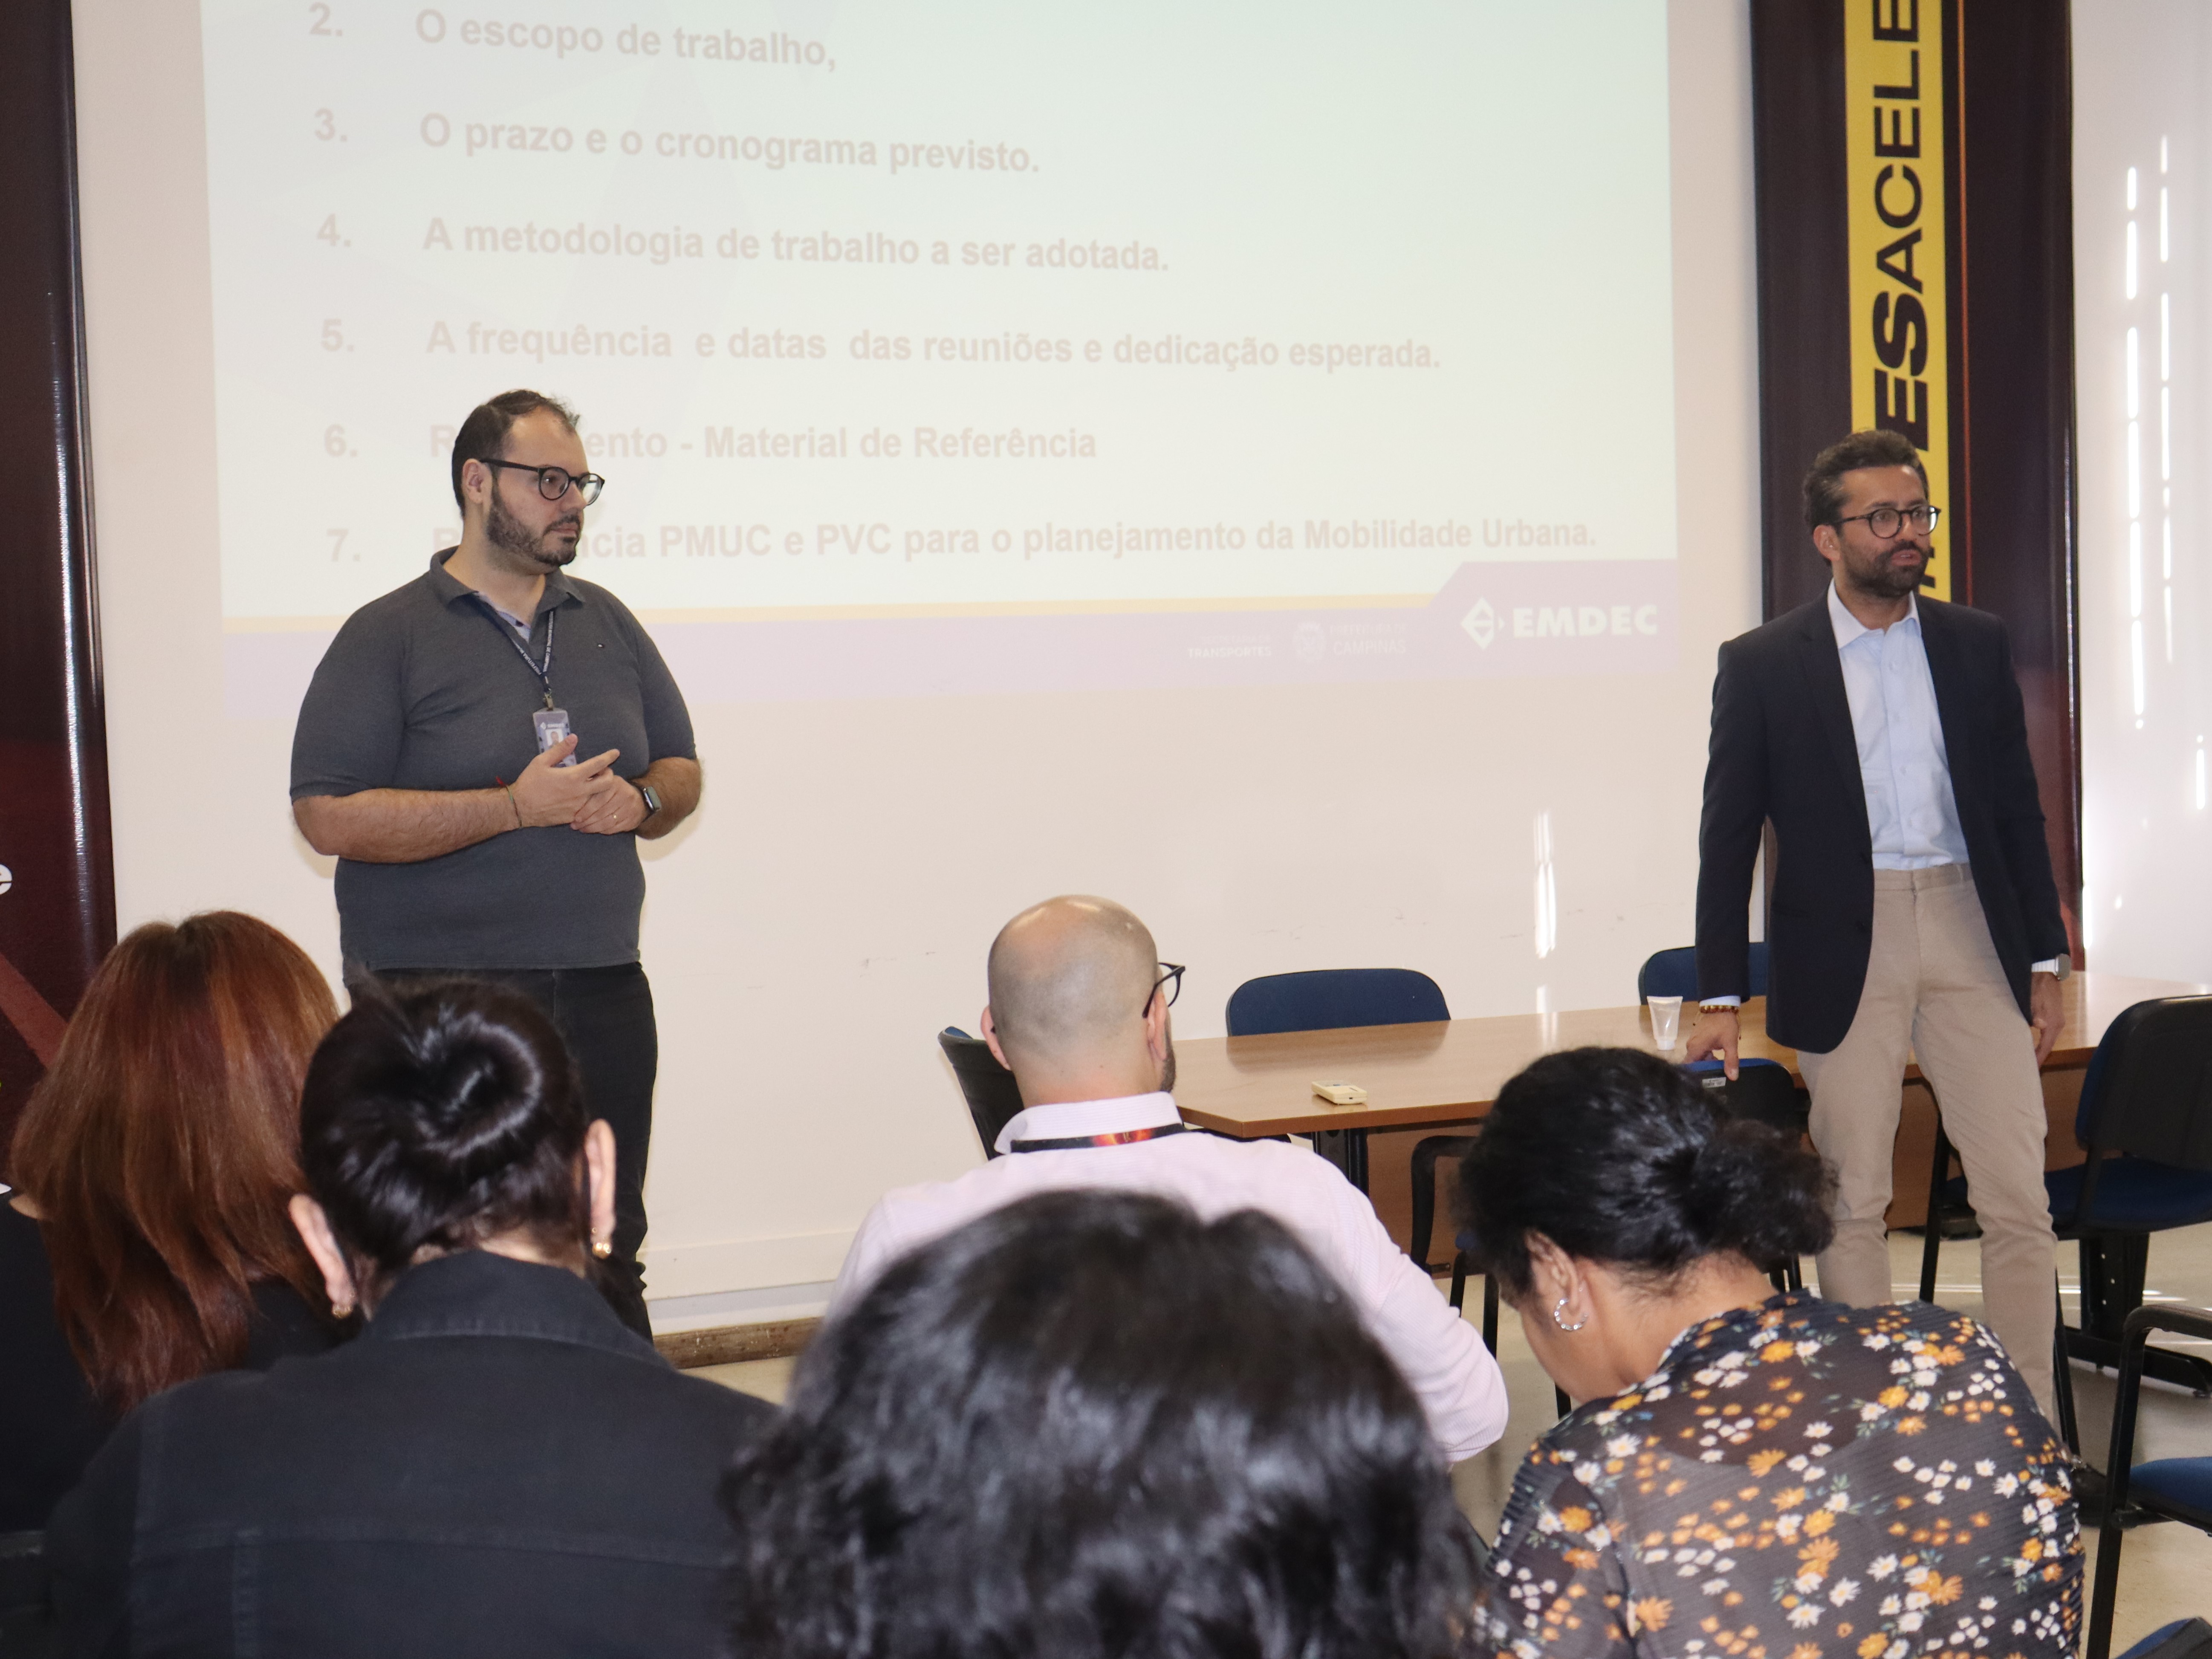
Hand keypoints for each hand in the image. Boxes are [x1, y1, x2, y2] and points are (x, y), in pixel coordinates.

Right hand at [508, 736, 622, 827]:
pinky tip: (581, 796)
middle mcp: (580, 791)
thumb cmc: (529, 783)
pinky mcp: (575, 816)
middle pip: (608, 782)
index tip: (615, 752)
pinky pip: (589, 807)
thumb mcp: (541, 762)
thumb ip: (560, 750)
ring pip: (600, 796)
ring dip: (600, 788)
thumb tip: (573, 738)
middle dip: (610, 774)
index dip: (609, 756)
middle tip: (603, 770)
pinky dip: (589, 800)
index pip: (599, 764)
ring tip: (592, 782)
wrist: (520, 808)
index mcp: (573, 776)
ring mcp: (579, 806)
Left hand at [570, 777, 647, 835]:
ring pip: (607, 822)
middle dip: (587, 821)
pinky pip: (614, 828)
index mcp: (615, 784)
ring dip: (593, 828)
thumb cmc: (616, 790)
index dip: (586, 810)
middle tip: (575, 826)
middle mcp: (624, 796)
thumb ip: (595, 781)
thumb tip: (577, 784)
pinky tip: (595, 831)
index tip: (576, 817)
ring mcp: (629, 809)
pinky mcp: (631, 820)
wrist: (640, 800)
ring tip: (583, 829)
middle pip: (602, 813)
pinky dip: (603, 831)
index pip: (599, 800)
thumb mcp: (608, 780)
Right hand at [1685, 1006, 1739, 1079]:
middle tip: (1715, 1079)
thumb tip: (1733, 1077)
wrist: (1721, 1006)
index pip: (1688, 1067)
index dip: (1694, 1076)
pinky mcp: (1697, 1038)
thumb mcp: (1730, 1043)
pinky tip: (1717, 1058)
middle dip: (1704, 1071)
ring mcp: (1693, 1041)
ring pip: (1698, 1058)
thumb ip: (1731, 1061)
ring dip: (1707, 1063)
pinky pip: (1699, 1051)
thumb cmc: (1724, 1024)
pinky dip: (1707, 1056)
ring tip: (1719, 1069)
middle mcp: (1691, 1046)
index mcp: (1695, 1048)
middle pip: (1694, 1063)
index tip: (1703, 1082)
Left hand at [2029, 971, 2064, 1064]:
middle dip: (2039, 1056)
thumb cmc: (2038, 986)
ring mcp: (2057, 1020)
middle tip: (2028, 1067)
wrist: (2046, 973)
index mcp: (2054, 1023)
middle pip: (2048, 1045)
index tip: (2033, 1069)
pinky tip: (2033, 1043)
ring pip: (2048, 1039)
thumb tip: (2039, 1024)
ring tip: (2030, 1058)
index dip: (2039, 1058)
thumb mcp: (2034, 999)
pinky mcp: (2053, 1016)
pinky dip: (2041, 1040)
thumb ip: (2035, 1013)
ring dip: (2040, 1048)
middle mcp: (2058, 1024)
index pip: (2047, 1046)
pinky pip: (2048, 1033)